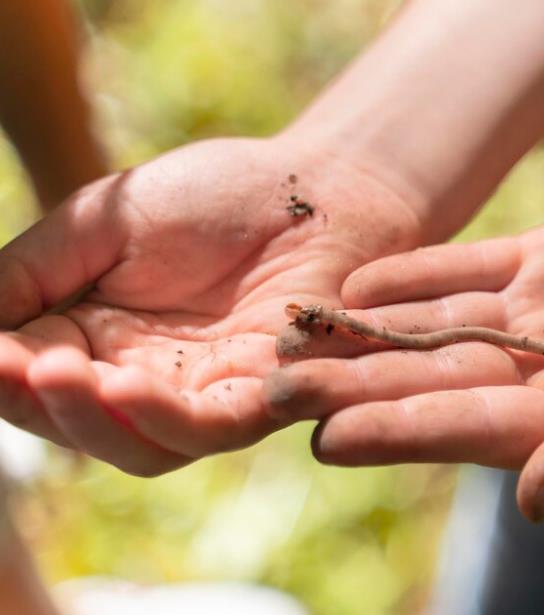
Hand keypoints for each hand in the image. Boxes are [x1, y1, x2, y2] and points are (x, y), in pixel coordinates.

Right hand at [0, 136, 422, 474]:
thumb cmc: (216, 195)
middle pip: (81, 421)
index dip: (2, 373)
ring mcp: (208, 394)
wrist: (318, 186)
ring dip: (97, 418)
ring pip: (143, 441)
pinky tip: (130, 384)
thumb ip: (35, 270)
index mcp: (99, 337)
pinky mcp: (266, 393)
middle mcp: (148, 379)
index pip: (32, 375)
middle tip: (15, 365)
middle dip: (40, 402)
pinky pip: (216, 425)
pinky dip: (169, 416)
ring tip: (64, 374)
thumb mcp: (105, 222)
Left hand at [266, 196, 543, 520]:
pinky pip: (470, 269)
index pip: (463, 427)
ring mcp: (537, 316)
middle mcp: (536, 373)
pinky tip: (360, 280)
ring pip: (436, 324)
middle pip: (429, 378)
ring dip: (367, 328)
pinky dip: (417, 272)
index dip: (396, 430)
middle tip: (274, 389)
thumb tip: (535, 506)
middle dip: (354, 385)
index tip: (325, 437)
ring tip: (298, 330)